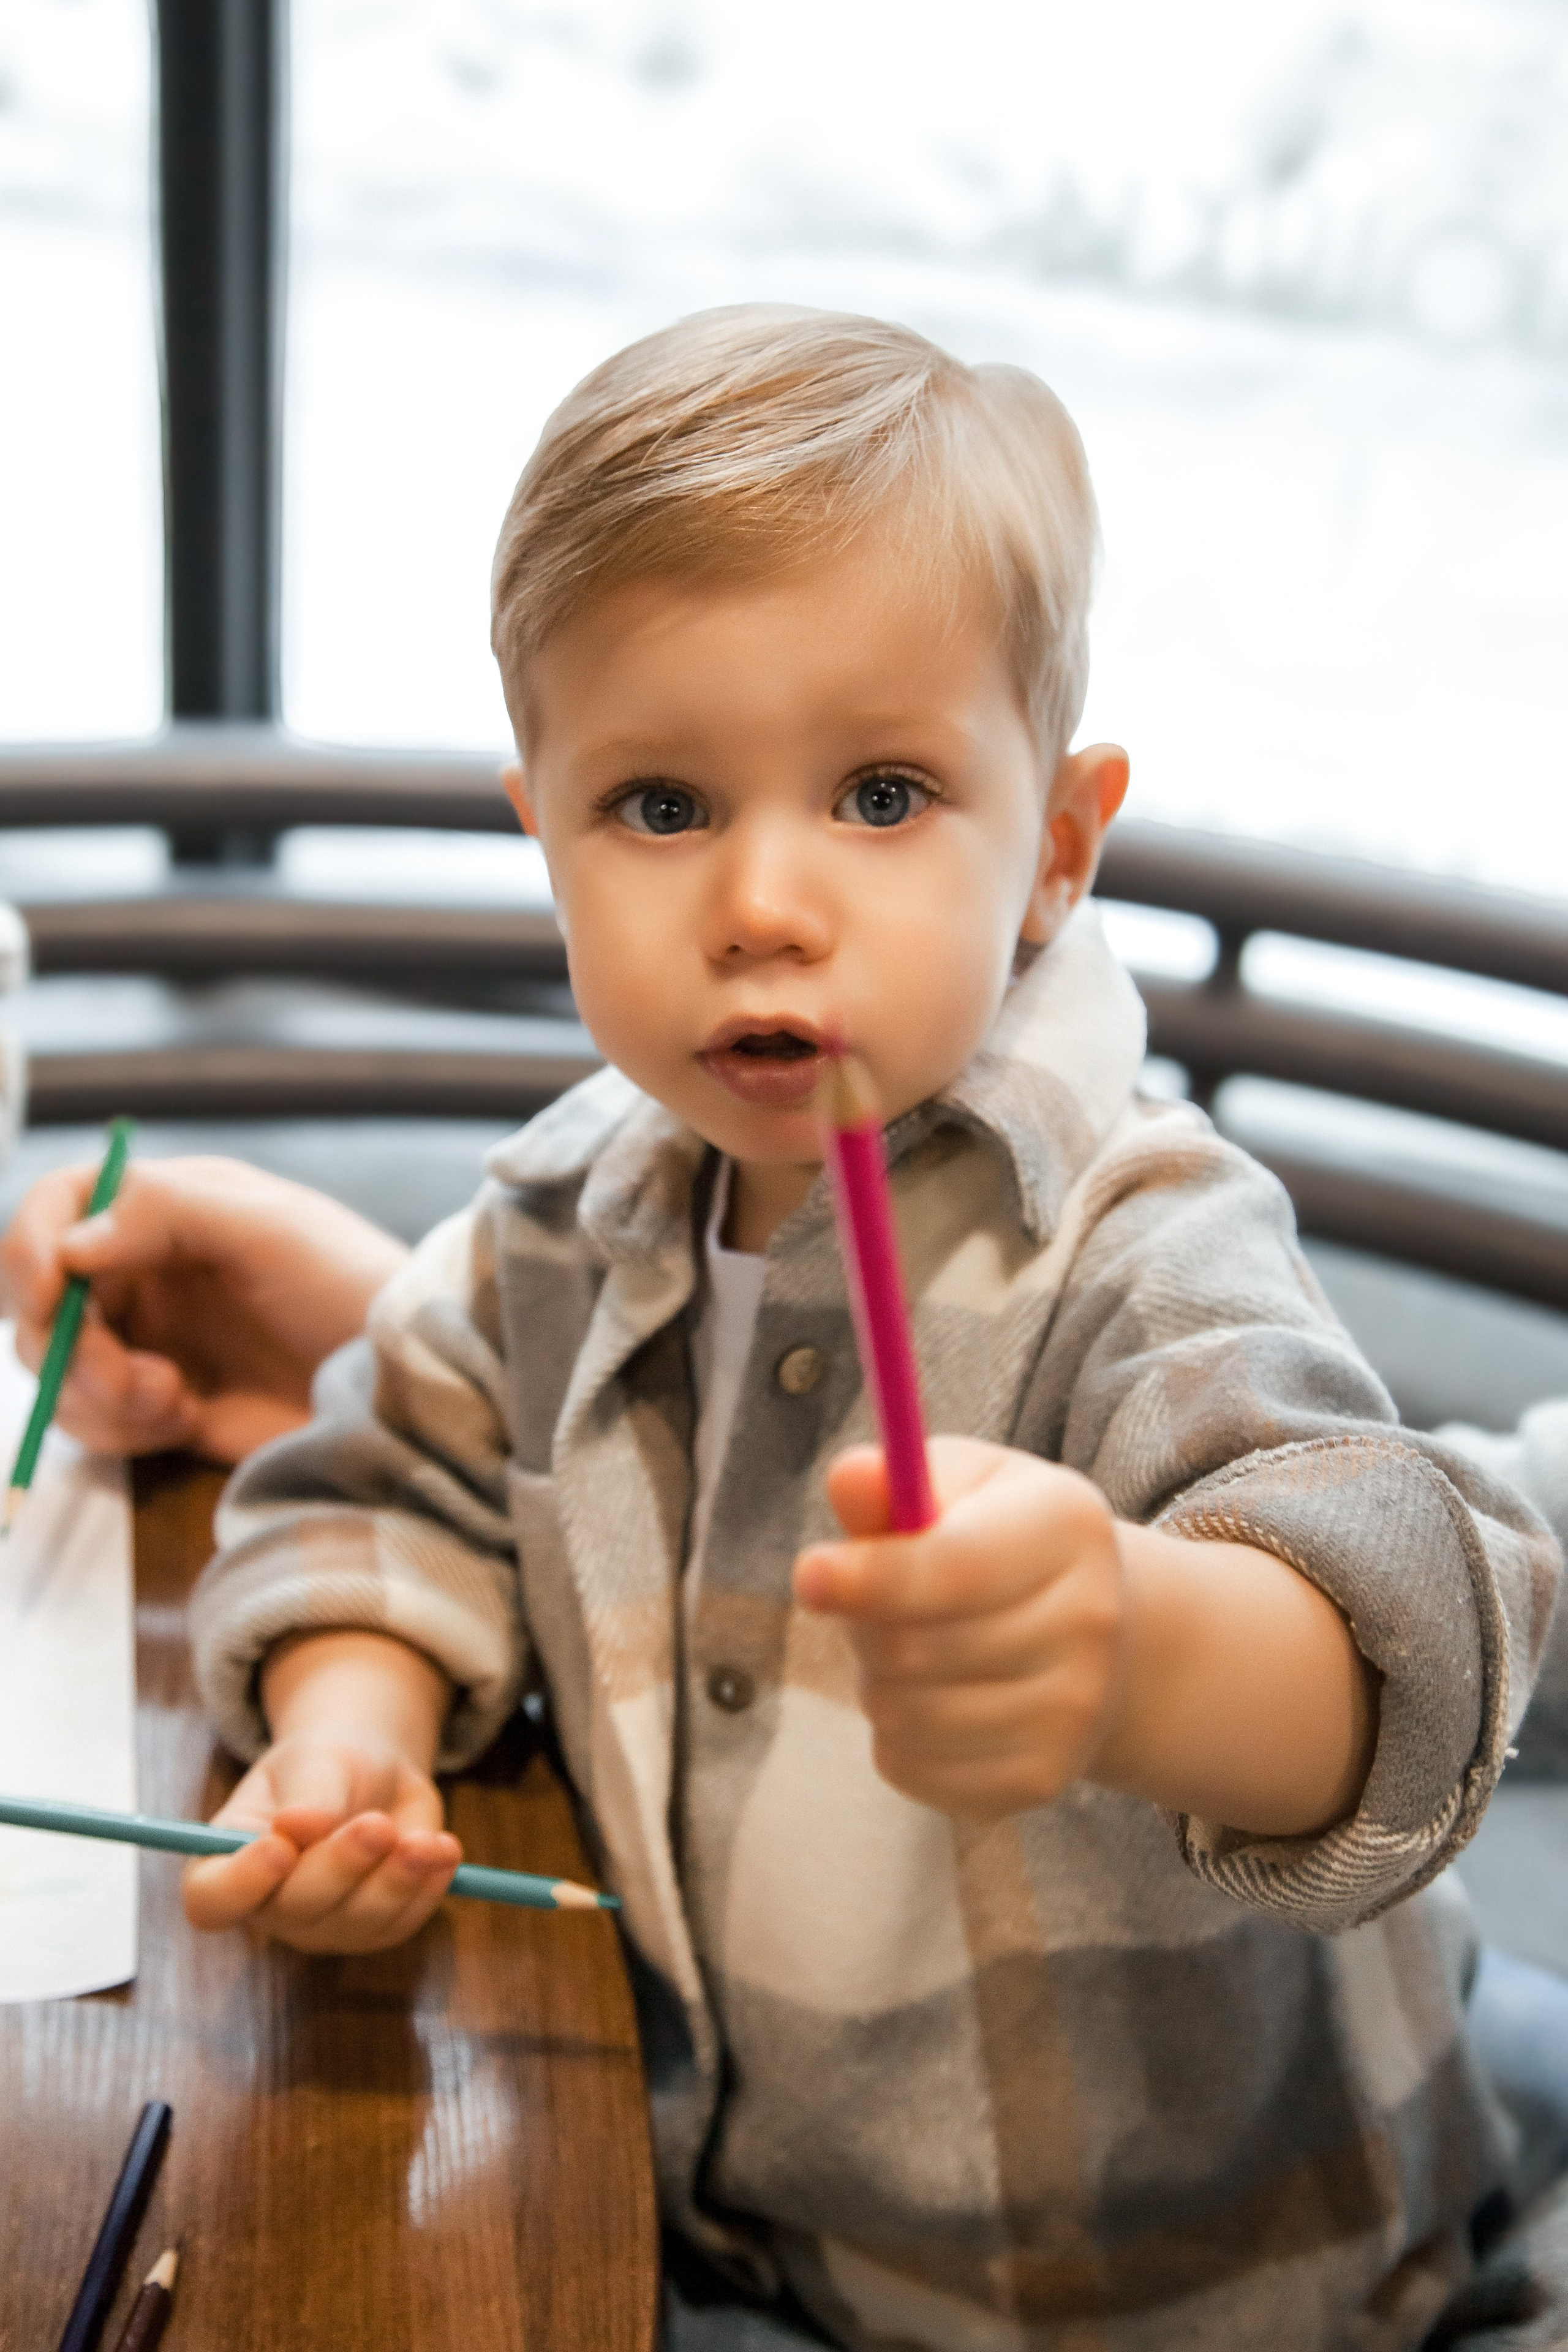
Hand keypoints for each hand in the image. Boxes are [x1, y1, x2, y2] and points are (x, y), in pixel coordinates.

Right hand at [1, 1156, 408, 1460]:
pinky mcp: (157, 1405)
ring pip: (54, 1366)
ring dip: (96, 1393)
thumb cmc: (351, 1286)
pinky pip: (90, 1420)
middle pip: (37, 1300)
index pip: (57, 1208)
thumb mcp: (271, 1229)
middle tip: (137, 1380)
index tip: (46, 1299)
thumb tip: (72, 1243)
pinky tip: (184, 1420)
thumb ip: (168, 1213)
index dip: (31, 1249)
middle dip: (71, 1346)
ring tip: (173, 1400)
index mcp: (164, 1208)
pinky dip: (121, 1429)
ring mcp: (146, 1339)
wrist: (401, 1384)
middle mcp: (142, 1269)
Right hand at [181, 1733, 461, 1954]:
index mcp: (228, 1862)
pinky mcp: (376, 1929)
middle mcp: (270, 1906)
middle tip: (376, 1824)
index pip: (212, 1898)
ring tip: (424, 1841)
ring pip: (356, 1923)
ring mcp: (324, 1926)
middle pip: (295, 1909)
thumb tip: (299, 1825)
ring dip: (394, 1881)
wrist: (374, 1772)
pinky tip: (443, 1849)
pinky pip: (402, 1922)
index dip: (239, 1883)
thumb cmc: (325, 1764)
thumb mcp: (314, 1760)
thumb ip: (308, 1793)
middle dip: (340, 1866)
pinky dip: (427, 1887)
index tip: (278, 1847)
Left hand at [794, 1437, 1126, 1818]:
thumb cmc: (994, 1536)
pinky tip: (927, 1700)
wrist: (1083, 1629)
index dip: (872, 1577)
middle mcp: (1090, 1622)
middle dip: (864, 1625)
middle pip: (917, 1648)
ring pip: (907, 1716)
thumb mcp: (956, 1488)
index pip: (957, 1567)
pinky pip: (913, 1769)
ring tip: (904, 1650)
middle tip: (865, 1604)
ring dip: (874, 1682)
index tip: (808, 1575)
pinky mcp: (1043, 1779)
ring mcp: (1075, 1711)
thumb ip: (894, 1485)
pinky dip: (894, 1738)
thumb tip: (849, 1477)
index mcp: (1068, 1525)